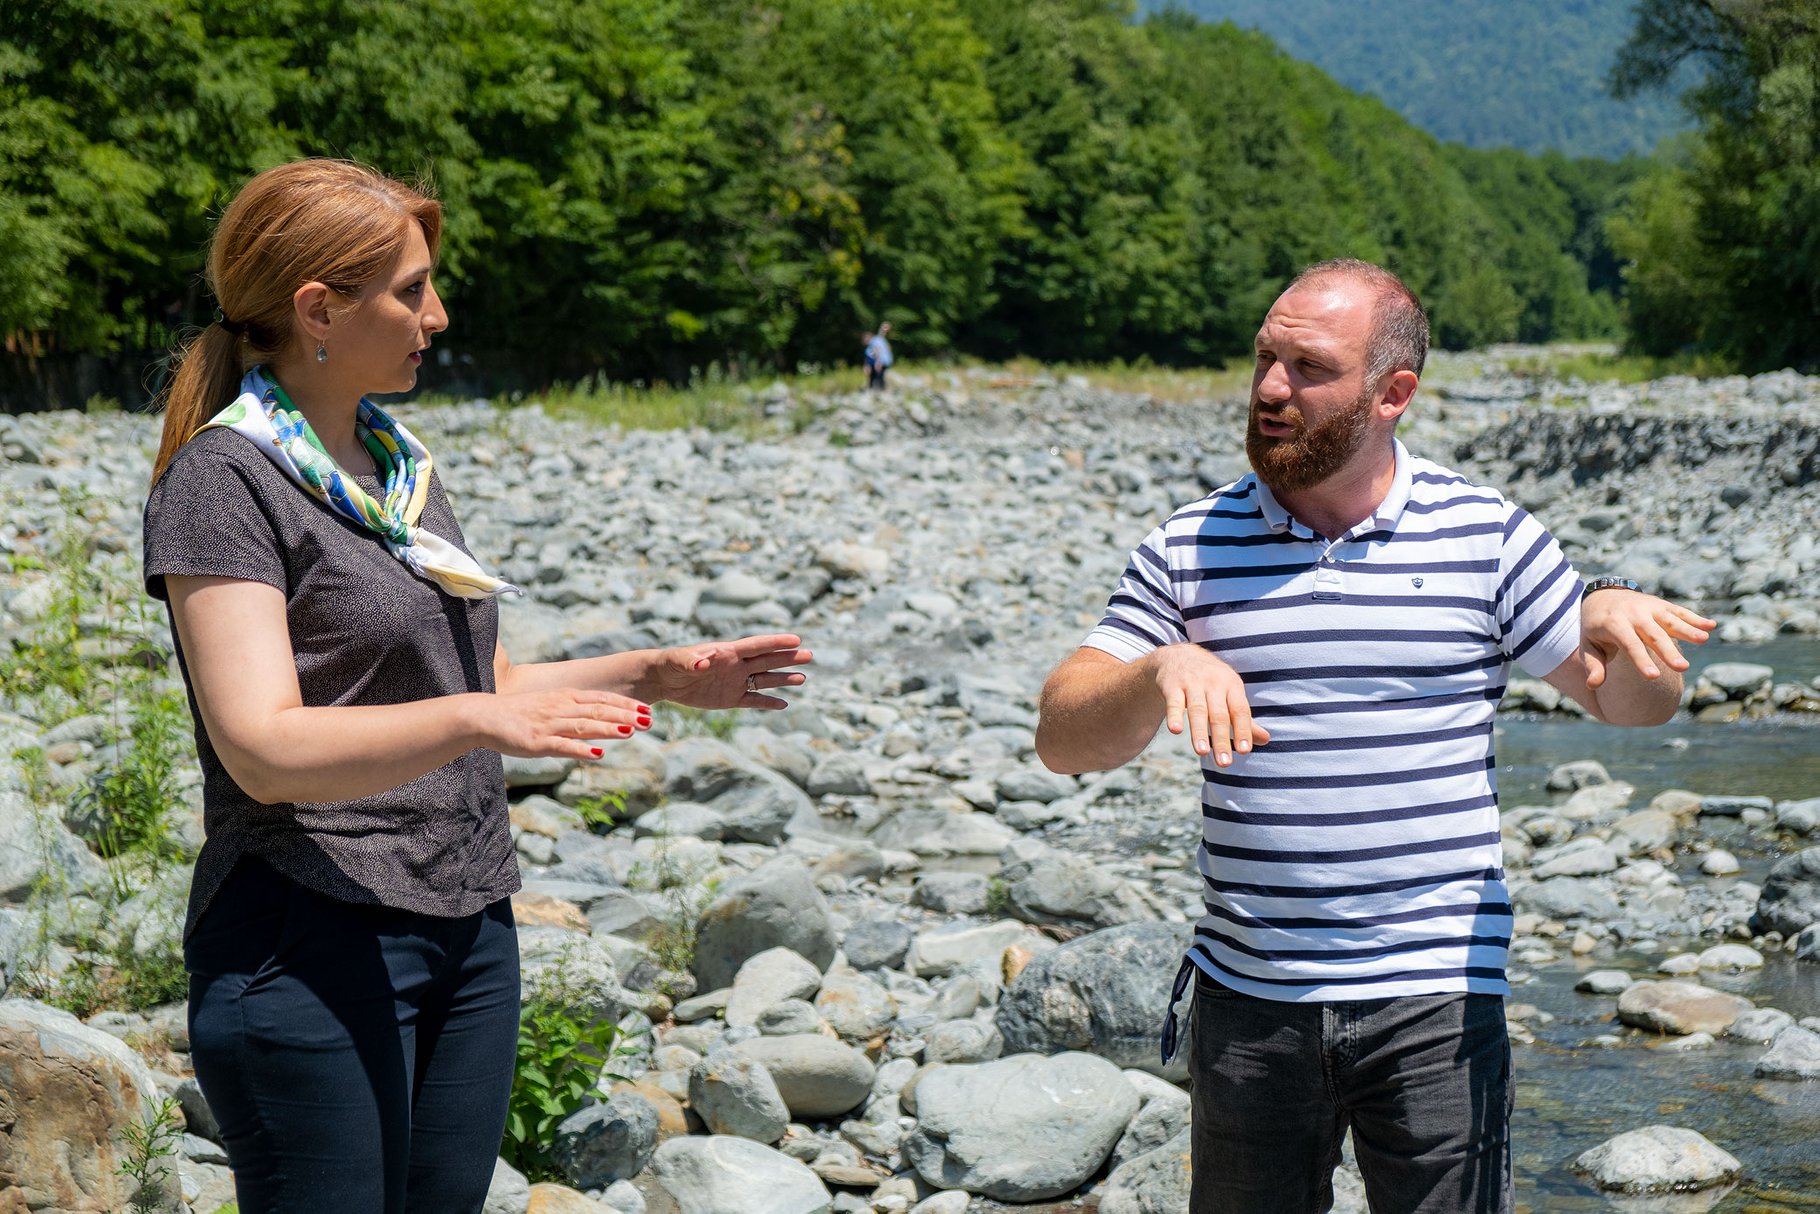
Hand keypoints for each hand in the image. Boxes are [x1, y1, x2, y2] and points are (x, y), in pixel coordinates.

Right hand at [486, 689, 650, 758]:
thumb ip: (574, 711)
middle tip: (650, 720)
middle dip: (626, 715)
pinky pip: (563, 746)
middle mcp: (561, 708)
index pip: (602, 699)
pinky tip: (599, 754)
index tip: (647, 709)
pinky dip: (581, 750)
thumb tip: (599, 720)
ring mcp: (549, 724)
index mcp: (565, 697)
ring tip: (633, 732)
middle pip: (599, 710)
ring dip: (610, 728)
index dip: (626, 705)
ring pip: (585, 725)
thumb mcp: (551, 705)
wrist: (484, 716)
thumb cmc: (520, 713)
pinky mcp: (537, 742)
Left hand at [647, 633, 811, 709]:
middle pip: (767, 661)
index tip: (796, 639)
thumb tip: (704, 662)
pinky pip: (753, 701)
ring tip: (802, 678)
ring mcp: (734, 682)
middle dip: (787, 658)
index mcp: (727, 652)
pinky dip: (767, 703)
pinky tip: (784, 704)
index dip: (776, 642)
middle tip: (809, 655)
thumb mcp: (678, 660)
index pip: (756, 645)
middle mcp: (735, 665)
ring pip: (764, 680)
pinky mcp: (729, 698)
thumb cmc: (669, 664)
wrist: (663, 680)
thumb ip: (692, 660)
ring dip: (783, 680)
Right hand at [1144, 643, 1269, 766]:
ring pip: (1197, 710)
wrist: (1179, 656)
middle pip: (1219, 714)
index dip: (1243, 730)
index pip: (1240, 711)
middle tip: (1224, 762)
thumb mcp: (1230, 693)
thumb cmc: (1210, 682)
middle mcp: (1214, 683)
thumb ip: (1244, 719)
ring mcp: (1192, 683)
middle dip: (1221, 739)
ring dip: (1199, 731)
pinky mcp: (1172, 685)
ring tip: (1202, 752)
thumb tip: (1265, 740)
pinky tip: (1176, 730)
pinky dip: (1174, 715)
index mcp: (1232, 685)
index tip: (1244, 750)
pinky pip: (1174, 702)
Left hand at [1579, 589, 1714, 686]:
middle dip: (1668, 651)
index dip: (1641, 660)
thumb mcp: (1588, 645)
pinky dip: (1695, 618)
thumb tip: (1593, 686)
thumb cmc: (1596, 628)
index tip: (1653, 677)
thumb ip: (1593, 665)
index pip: (1629, 644)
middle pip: (1653, 634)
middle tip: (1682, 667)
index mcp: (1613, 624)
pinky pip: (1679, 611)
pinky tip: (1711, 626)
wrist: (1602, 596)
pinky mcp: (1661, 605)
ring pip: (1670, 620)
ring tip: (1704, 640)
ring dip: (1688, 630)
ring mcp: (1649, 607)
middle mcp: (1633, 613)